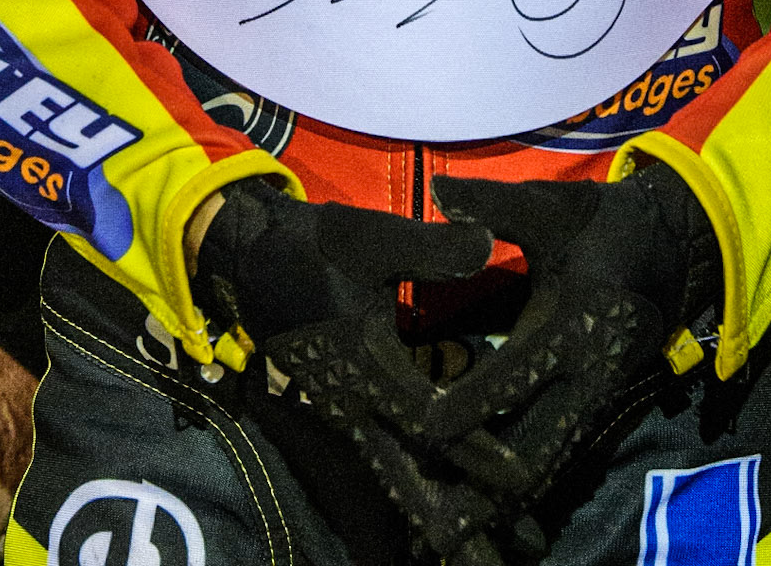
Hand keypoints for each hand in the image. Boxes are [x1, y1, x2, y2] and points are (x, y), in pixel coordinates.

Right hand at [195, 181, 503, 559]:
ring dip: (438, 513)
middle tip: (507, 550)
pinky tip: (446, 506)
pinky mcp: (345, 410)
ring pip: (394, 479)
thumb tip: (488, 243)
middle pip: (408, 479)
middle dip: (456, 520)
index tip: (520, 477)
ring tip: (485, 552)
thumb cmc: (313, 248)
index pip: (429, 424)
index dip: (475, 450)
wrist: (250, 259)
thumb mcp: (370, 237)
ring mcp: (347, 414)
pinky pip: (383, 461)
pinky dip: (416, 487)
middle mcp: (356, 406)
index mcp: (367, 367)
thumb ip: (428, 248)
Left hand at [420, 165, 720, 509]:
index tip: (419, 429)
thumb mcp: (553, 207)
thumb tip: (438, 190)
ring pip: (545, 468)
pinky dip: (521, 484)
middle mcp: (590, 377)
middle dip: (481, 485)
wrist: (675, 247)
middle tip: (428, 513)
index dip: (464, 408)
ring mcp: (597, 401)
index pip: (512, 381)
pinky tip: (484, 509)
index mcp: (575, 325)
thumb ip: (494, 206)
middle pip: (532, 453)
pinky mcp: (595, 410)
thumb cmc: (603, 222)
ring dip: (499, 497)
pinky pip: (556, 458)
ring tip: (445, 529)